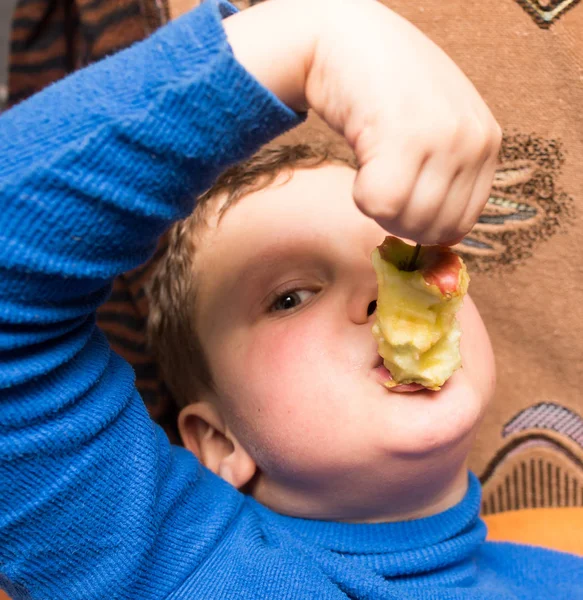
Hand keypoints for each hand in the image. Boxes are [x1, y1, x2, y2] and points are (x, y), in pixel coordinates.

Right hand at [224, 0, 500, 244]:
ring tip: (372, 164)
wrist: (345, 39)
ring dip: (377, 206)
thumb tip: (434, 245)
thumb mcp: (435, 128)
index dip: (421, 226)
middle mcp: (475, 140)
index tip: (398, 202)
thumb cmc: (385, 87)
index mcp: (488, 143)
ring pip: (405, 221)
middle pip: (432, 230)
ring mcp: (443, 138)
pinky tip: (361, 160)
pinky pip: (378, 204)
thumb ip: (445, 176)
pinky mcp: (405, 137)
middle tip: (380, 182)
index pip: (460, 226)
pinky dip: (359, 194)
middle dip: (398, 220)